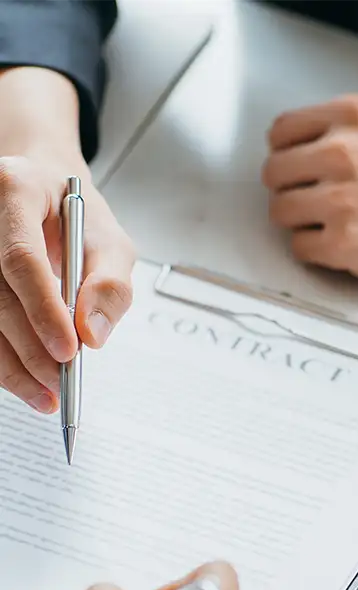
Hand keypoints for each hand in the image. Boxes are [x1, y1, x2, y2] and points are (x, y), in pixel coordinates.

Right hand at [0, 156, 133, 412]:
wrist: (44, 195)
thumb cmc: (77, 219)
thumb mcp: (110, 242)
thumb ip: (111, 285)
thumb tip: (94, 335)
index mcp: (16, 189)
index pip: (21, 258)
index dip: (43, 309)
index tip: (69, 351)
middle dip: (30, 347)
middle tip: (60, 384)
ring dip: (11, 363)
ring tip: (44, 397)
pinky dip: (2, 358)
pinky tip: (23, 381)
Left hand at [262, 94, 357, 294]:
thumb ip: (355, 138)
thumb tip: (318, 155)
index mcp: (356, 118)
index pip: (282, 130)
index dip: (286, 155)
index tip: (293, 169)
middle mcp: (343, 152)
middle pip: (275, 173)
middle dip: (290, 192)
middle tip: (309, 206)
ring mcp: (340, 200)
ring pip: (282, 213)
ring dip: (301, 225)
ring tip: (330, 231)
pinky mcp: (344, 244)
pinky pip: (301, 249)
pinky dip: (316, 254)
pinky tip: (341, 251)